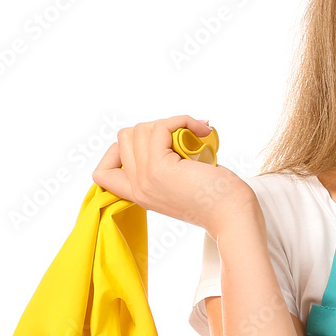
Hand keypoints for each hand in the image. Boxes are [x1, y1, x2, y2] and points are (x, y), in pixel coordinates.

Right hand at [91, 115, 255, 238]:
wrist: (233, 215)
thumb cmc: (218, 198)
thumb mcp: (181, 184)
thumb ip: (165, 167)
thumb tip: (167, 132)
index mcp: (140, 195)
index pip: (102, 172)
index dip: (119, 151)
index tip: (153, 147)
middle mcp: (137, 188)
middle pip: (124, 138)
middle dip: (154, 129)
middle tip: (183, 137)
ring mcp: (145, 178)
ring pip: (140, 129)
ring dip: (170, 123)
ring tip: (196, 133)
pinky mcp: (160, 168)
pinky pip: (161, 127)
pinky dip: (182, 120)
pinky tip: (202, 130)